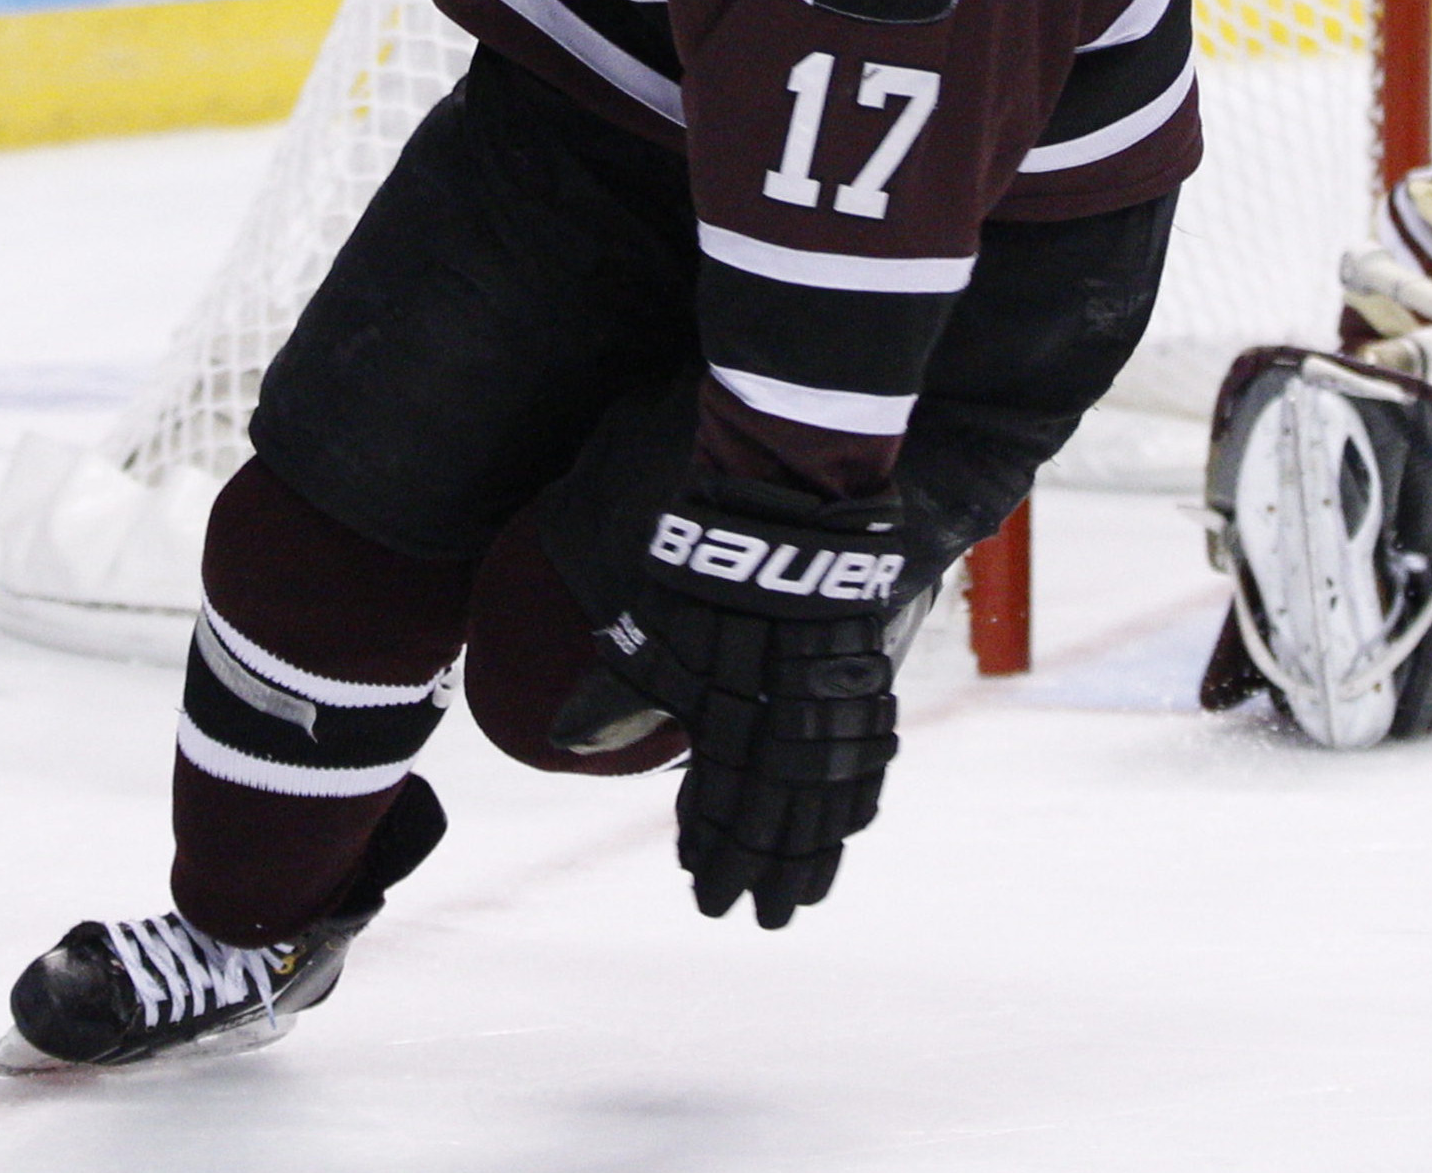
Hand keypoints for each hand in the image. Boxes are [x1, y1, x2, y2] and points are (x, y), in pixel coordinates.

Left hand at [553, 479, 907, 927]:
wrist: (784, 512)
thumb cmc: (703, 571)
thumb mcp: (651, 634)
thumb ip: (619, 695)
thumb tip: (566, 743)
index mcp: (730, 719)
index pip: (720, 808)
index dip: (714, 853)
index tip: (708, 895)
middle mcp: (786, 724)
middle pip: (780, 817)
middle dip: (770, 871)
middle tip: (765, 918)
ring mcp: (832, 704)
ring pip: (828, 797)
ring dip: (818, 849)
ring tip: (809, 891)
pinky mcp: (863, 677)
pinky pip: (866, 757)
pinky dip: (857, 797)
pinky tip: (853, 824)